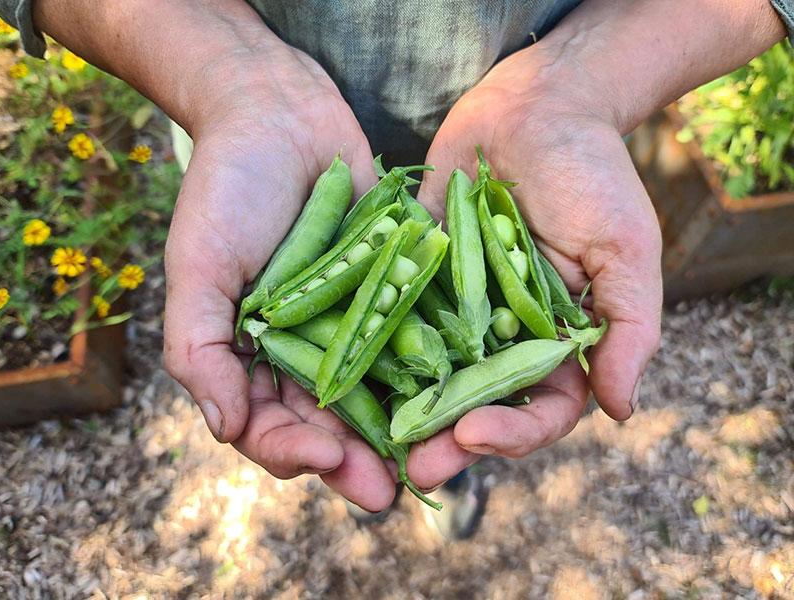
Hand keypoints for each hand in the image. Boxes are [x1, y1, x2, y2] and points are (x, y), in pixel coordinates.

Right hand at [160, 39, 399, 510]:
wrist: (281, 114)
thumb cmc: (227, 188)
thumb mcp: (199, 265)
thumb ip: (199, 346)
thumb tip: (222, 427)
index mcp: (252, 354)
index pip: (268, 422)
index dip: (293, 450)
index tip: (323, 459)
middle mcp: (305, 348)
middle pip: (330, 423)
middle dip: (354, 460)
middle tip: (385, 492)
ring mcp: (354, 321)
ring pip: (378, 393)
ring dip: (400, 431)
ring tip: (429, 463)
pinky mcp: (394, 290)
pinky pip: (414, 337)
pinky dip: (432, 368)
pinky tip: (458, 394)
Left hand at [411, 44, 662, 488]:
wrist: (534, 109)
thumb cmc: (592, 174)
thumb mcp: (624, 247)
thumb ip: (628, 327)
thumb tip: (622, 410)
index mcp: (557, 341)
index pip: (540, 407)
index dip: (512, 432)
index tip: (475, 436)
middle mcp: (504, 337)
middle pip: (477, 405)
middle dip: (448, 440)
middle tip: (416, 470)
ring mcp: (456, 312)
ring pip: (428, 376)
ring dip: (404, 412)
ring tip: (374, 443)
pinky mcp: (415, 281)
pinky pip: (393, 321)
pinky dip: (373, 351)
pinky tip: (344, 377)